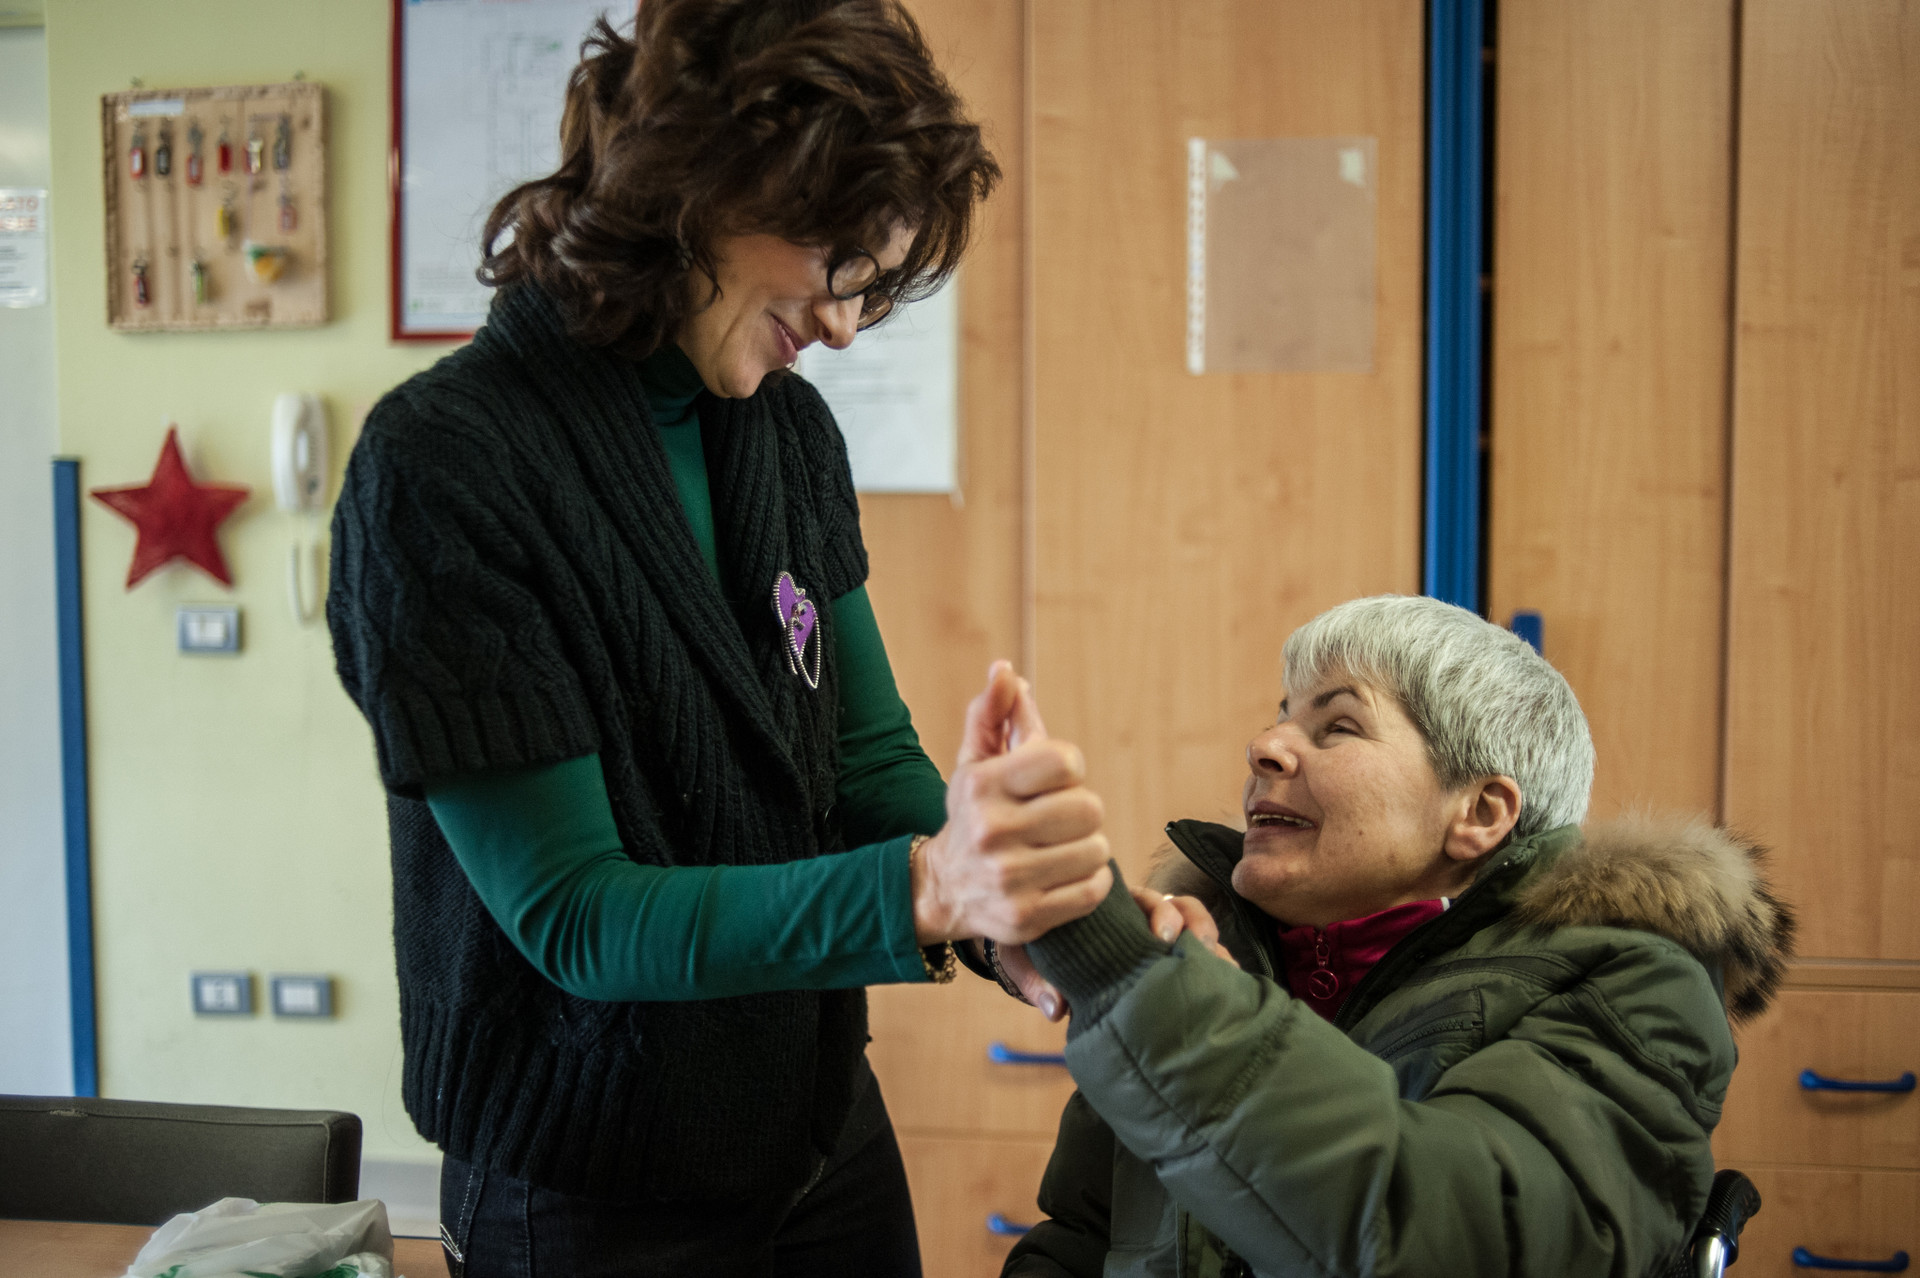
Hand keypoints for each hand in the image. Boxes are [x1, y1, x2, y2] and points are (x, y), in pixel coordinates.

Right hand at [913, 662, 1111, 944]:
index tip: (1054, 780)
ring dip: (1088, 847)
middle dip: (1082, 811)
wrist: (943, 888)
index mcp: (983, 786)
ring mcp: (1009, 879)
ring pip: (1096, 850)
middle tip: (1061, 819)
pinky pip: (1092, 890)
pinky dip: (1091, 881)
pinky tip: (1067, 874)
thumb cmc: (973, 814)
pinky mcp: (1026, 917)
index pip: (1065, 761)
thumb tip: (1005, 671)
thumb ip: (993, 713)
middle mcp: (993, 832)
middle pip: (1088, 808)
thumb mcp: (975, 762)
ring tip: (1063, 848)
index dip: (1070, 767)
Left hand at [984, 884, 1234, 1020]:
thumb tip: (1056, 1009)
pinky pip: (1197, 955)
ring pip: (1193, 928)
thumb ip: (1037, 979)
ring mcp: (1153, 938)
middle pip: (1177, 908)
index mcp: (1106, 908)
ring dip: (1208, 942)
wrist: (1034, 964)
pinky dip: (1214, 964)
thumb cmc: (1031, 951)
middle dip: (1191, 924)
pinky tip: (1226, 981)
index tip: (1164, 936)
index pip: (1144, 897)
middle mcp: (1134, 918)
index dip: (1161, 912)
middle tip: (1193, 949)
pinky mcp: (1165, 962)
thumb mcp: (1026, 958)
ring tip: (1218, 966)